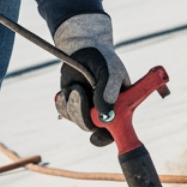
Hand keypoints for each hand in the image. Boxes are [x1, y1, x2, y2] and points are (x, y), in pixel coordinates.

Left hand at [53, 12, 128, 146]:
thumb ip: (108, 91)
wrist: (85, 48)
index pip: (118, 128)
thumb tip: (106, 115)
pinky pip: (66, 112)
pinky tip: (68, 89)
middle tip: (78, 92)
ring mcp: (88, 109)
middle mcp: (104, 111)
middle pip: (94, 127)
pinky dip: (65, 102)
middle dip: (84, 114)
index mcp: (120, 106)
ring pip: (79, 120)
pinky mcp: (73, 104)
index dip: (109, 137)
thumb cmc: (103, 58)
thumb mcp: (110, 71)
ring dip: (74, 105)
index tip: (96, 138)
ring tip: (75, 86)